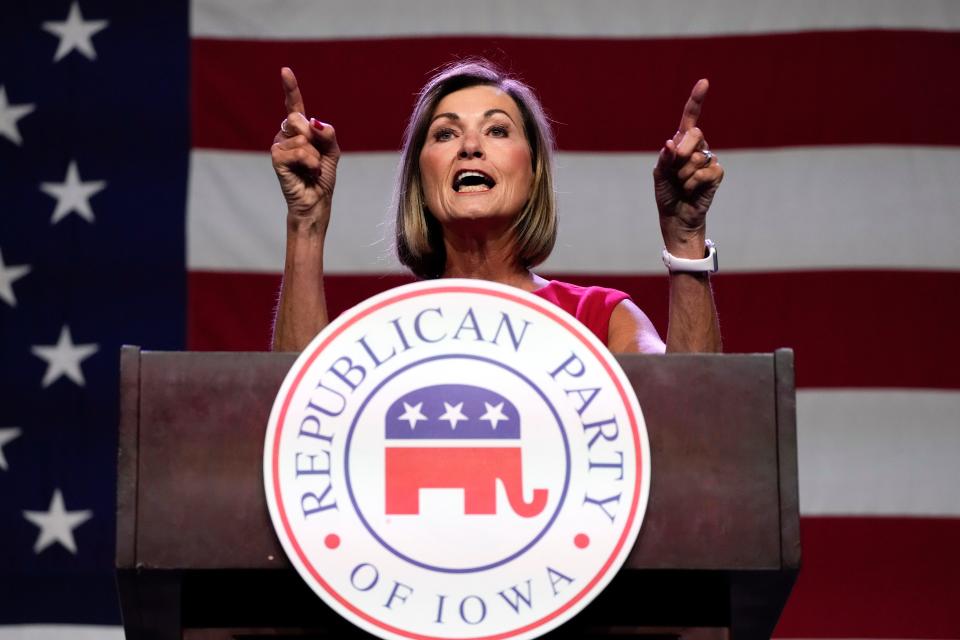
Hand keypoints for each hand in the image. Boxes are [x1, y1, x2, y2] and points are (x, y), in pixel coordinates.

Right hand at [271, 67, 340, 220]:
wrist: (316, 201)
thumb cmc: (322, 177)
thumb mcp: (332, 152)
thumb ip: (328, 134)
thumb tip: (315, 122)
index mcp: (299, 130)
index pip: (294, 105)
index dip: (290, 88)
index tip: (285, 70)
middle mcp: (286, 134)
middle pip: (300, 119)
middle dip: (315, 139)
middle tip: (315, 159)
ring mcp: (278, 145)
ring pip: (304, 139)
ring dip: (315, 157)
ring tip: (311, 169)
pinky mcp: (276, 158)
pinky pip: (300, 151)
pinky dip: (310, 162)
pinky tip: (307, 172)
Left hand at [653, 79, 723, 252]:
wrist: (676, 215)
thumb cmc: (666, 193)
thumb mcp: (659, 174)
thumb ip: (664, 158)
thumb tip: (670, 144)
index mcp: (681, 142)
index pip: (691, 117)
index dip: (697, 99)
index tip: (704, 82)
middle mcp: (697, 147)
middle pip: (695, 133)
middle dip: (681, 153)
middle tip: (675, 170)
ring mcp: (709, 159)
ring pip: (696, 158)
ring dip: (683, 175)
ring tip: (683, 185)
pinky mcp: (717, 173)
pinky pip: (705, 171)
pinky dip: (693, 183)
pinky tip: (692, 190)